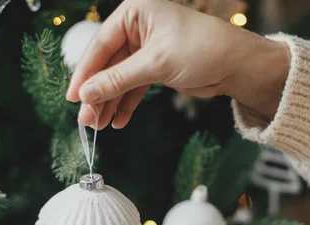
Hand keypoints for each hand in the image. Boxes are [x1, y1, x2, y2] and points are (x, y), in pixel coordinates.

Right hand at [68, 0, 289, 129]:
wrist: (236, 64)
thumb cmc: (201, 49)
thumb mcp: (155, 63)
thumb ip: (118, 80)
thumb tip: (86, 94)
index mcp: (134, 14)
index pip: (100, 45)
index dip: (85, 73)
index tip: (73, 96)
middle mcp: (137, 29)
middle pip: (108, 65)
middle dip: (97, 93)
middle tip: (85, 119)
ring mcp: (146, 50)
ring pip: (119, 79)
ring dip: (109, 102)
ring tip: (99, 125)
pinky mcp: (156, 69)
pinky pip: (134, 88)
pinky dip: (127, 104)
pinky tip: (119, 121)